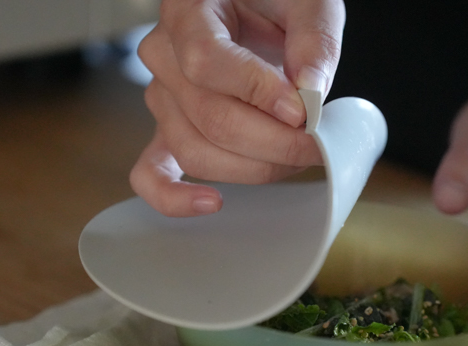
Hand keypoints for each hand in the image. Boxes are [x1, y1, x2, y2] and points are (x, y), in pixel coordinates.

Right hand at [130, 0, 344, 216]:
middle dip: (273, 143)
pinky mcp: (167, 130)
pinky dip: (175, 198)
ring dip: (252, 168)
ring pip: (195, 151)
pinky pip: (151, 173)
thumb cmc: (275, 2)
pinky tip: (212, 203)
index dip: (258, 94)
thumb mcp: (307, 1)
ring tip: (293, 158)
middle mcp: (164, 55)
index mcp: (189, 11)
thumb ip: (313, 38)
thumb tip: (311, 91)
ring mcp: (162, 97)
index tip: (302, 112)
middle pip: (209, 118)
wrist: (253, 11)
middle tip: (316, 145)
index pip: (207, 62)